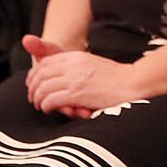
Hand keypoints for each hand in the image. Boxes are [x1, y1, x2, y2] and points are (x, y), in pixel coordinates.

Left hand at [23, 34, 138, 117]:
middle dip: (33, 87)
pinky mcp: (76, 94)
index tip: (33, 83)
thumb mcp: (93, 63)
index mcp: (76, 57)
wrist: (133, 83)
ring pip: (42, 88)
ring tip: (40, 105)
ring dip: (38, 99)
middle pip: (40, 75)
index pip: (45, 62)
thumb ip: (76, 64)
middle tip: (33, 97)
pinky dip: (46, 105)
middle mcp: (72, 66)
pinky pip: (51, 100)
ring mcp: (73, 80)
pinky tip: (48, 109)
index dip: (35, 74)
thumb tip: (62, 72)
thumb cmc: (117, 77)